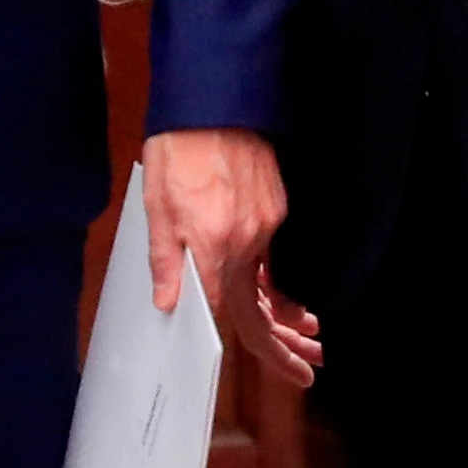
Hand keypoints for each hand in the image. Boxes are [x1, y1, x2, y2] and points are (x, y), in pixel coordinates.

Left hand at [141, 128, 319, 387]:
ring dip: (287, 307)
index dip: (263, 347)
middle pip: (269, 304)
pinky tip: (274, 284)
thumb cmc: (178, 149)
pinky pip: (272, 249)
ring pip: (272, 276)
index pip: (243, 315)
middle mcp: (248, 240)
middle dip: (290, 339)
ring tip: (307, 329)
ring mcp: (267, 221)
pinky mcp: (275, 203)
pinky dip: (274, 271)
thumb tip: (170, 303)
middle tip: (310, 362)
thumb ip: (165, 260)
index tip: (285, 367)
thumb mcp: (158, 207)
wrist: (214, 100)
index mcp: (216, 248)